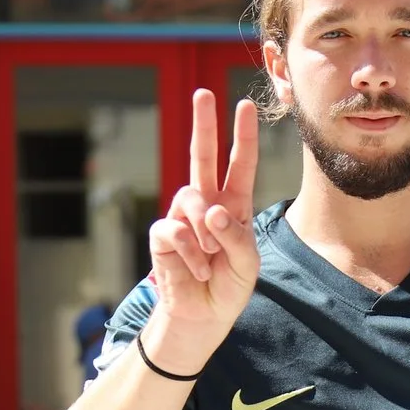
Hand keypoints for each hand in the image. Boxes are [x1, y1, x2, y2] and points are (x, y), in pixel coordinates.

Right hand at [145, 89, 261, 367]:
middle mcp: (206, 204)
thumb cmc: (228, 286)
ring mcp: (182, 218)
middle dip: (204, 125)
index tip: (245, 106)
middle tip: (204, 93)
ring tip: (210, 258)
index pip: (239, 165)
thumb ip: (235, 235)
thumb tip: (212, 210)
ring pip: (190, 199)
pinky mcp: (163, 236)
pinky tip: (195, 270)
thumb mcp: (246, 263)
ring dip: (205, 232)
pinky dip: (190, 253)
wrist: (202, 316)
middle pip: (203, 156)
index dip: (242, 136)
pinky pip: (175, 231)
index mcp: (234, 205)